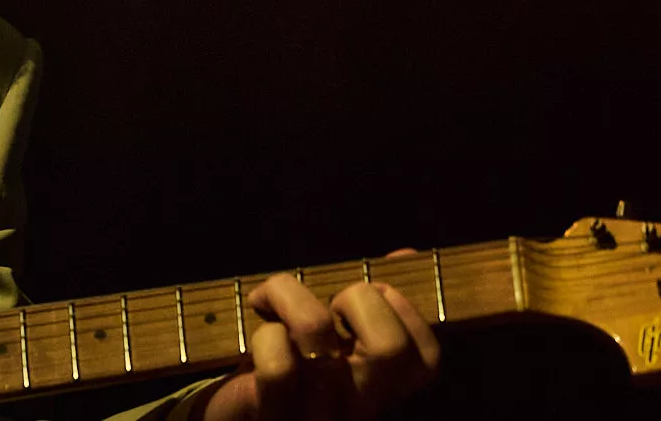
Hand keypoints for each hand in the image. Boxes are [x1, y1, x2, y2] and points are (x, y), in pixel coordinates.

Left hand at [196, 270, 438, 419]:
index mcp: (380, 389)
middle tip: (330, 304)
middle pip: (390, 346)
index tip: (370, 296)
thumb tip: (407, 256)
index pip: (426, 358)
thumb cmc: (285, 368)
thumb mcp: (330, 338)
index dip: (402, 309)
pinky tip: (259, 333)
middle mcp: (359, 407)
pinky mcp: (274, 416)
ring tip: (276, 308)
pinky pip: (278, 364)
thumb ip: (370, 302)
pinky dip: (265, 334)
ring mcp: (319, 415)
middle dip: (357, 297)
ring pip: (317, 331)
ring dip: (290, 299)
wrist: (234, 419)